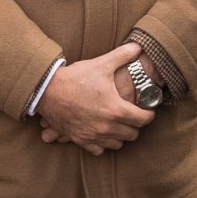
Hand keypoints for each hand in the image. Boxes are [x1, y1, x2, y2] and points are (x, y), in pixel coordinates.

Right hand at [36, 41, 154, 154]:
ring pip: (118, 144)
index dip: (149, 114)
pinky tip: (102, 133)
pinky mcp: (80, 139)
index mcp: (116, 109)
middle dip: (135, 125)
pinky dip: (103, 144)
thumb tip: (138, 47)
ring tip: (119, 124)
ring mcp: (93, 135)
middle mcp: (107, 126)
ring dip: (121, 135)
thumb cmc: (75, 78)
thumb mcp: (101, 64)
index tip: (148, 110)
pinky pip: (99, 150)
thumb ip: (122, 56)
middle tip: (132, 115)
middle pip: (133, 134)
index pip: (144, 120)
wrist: (47, 91)